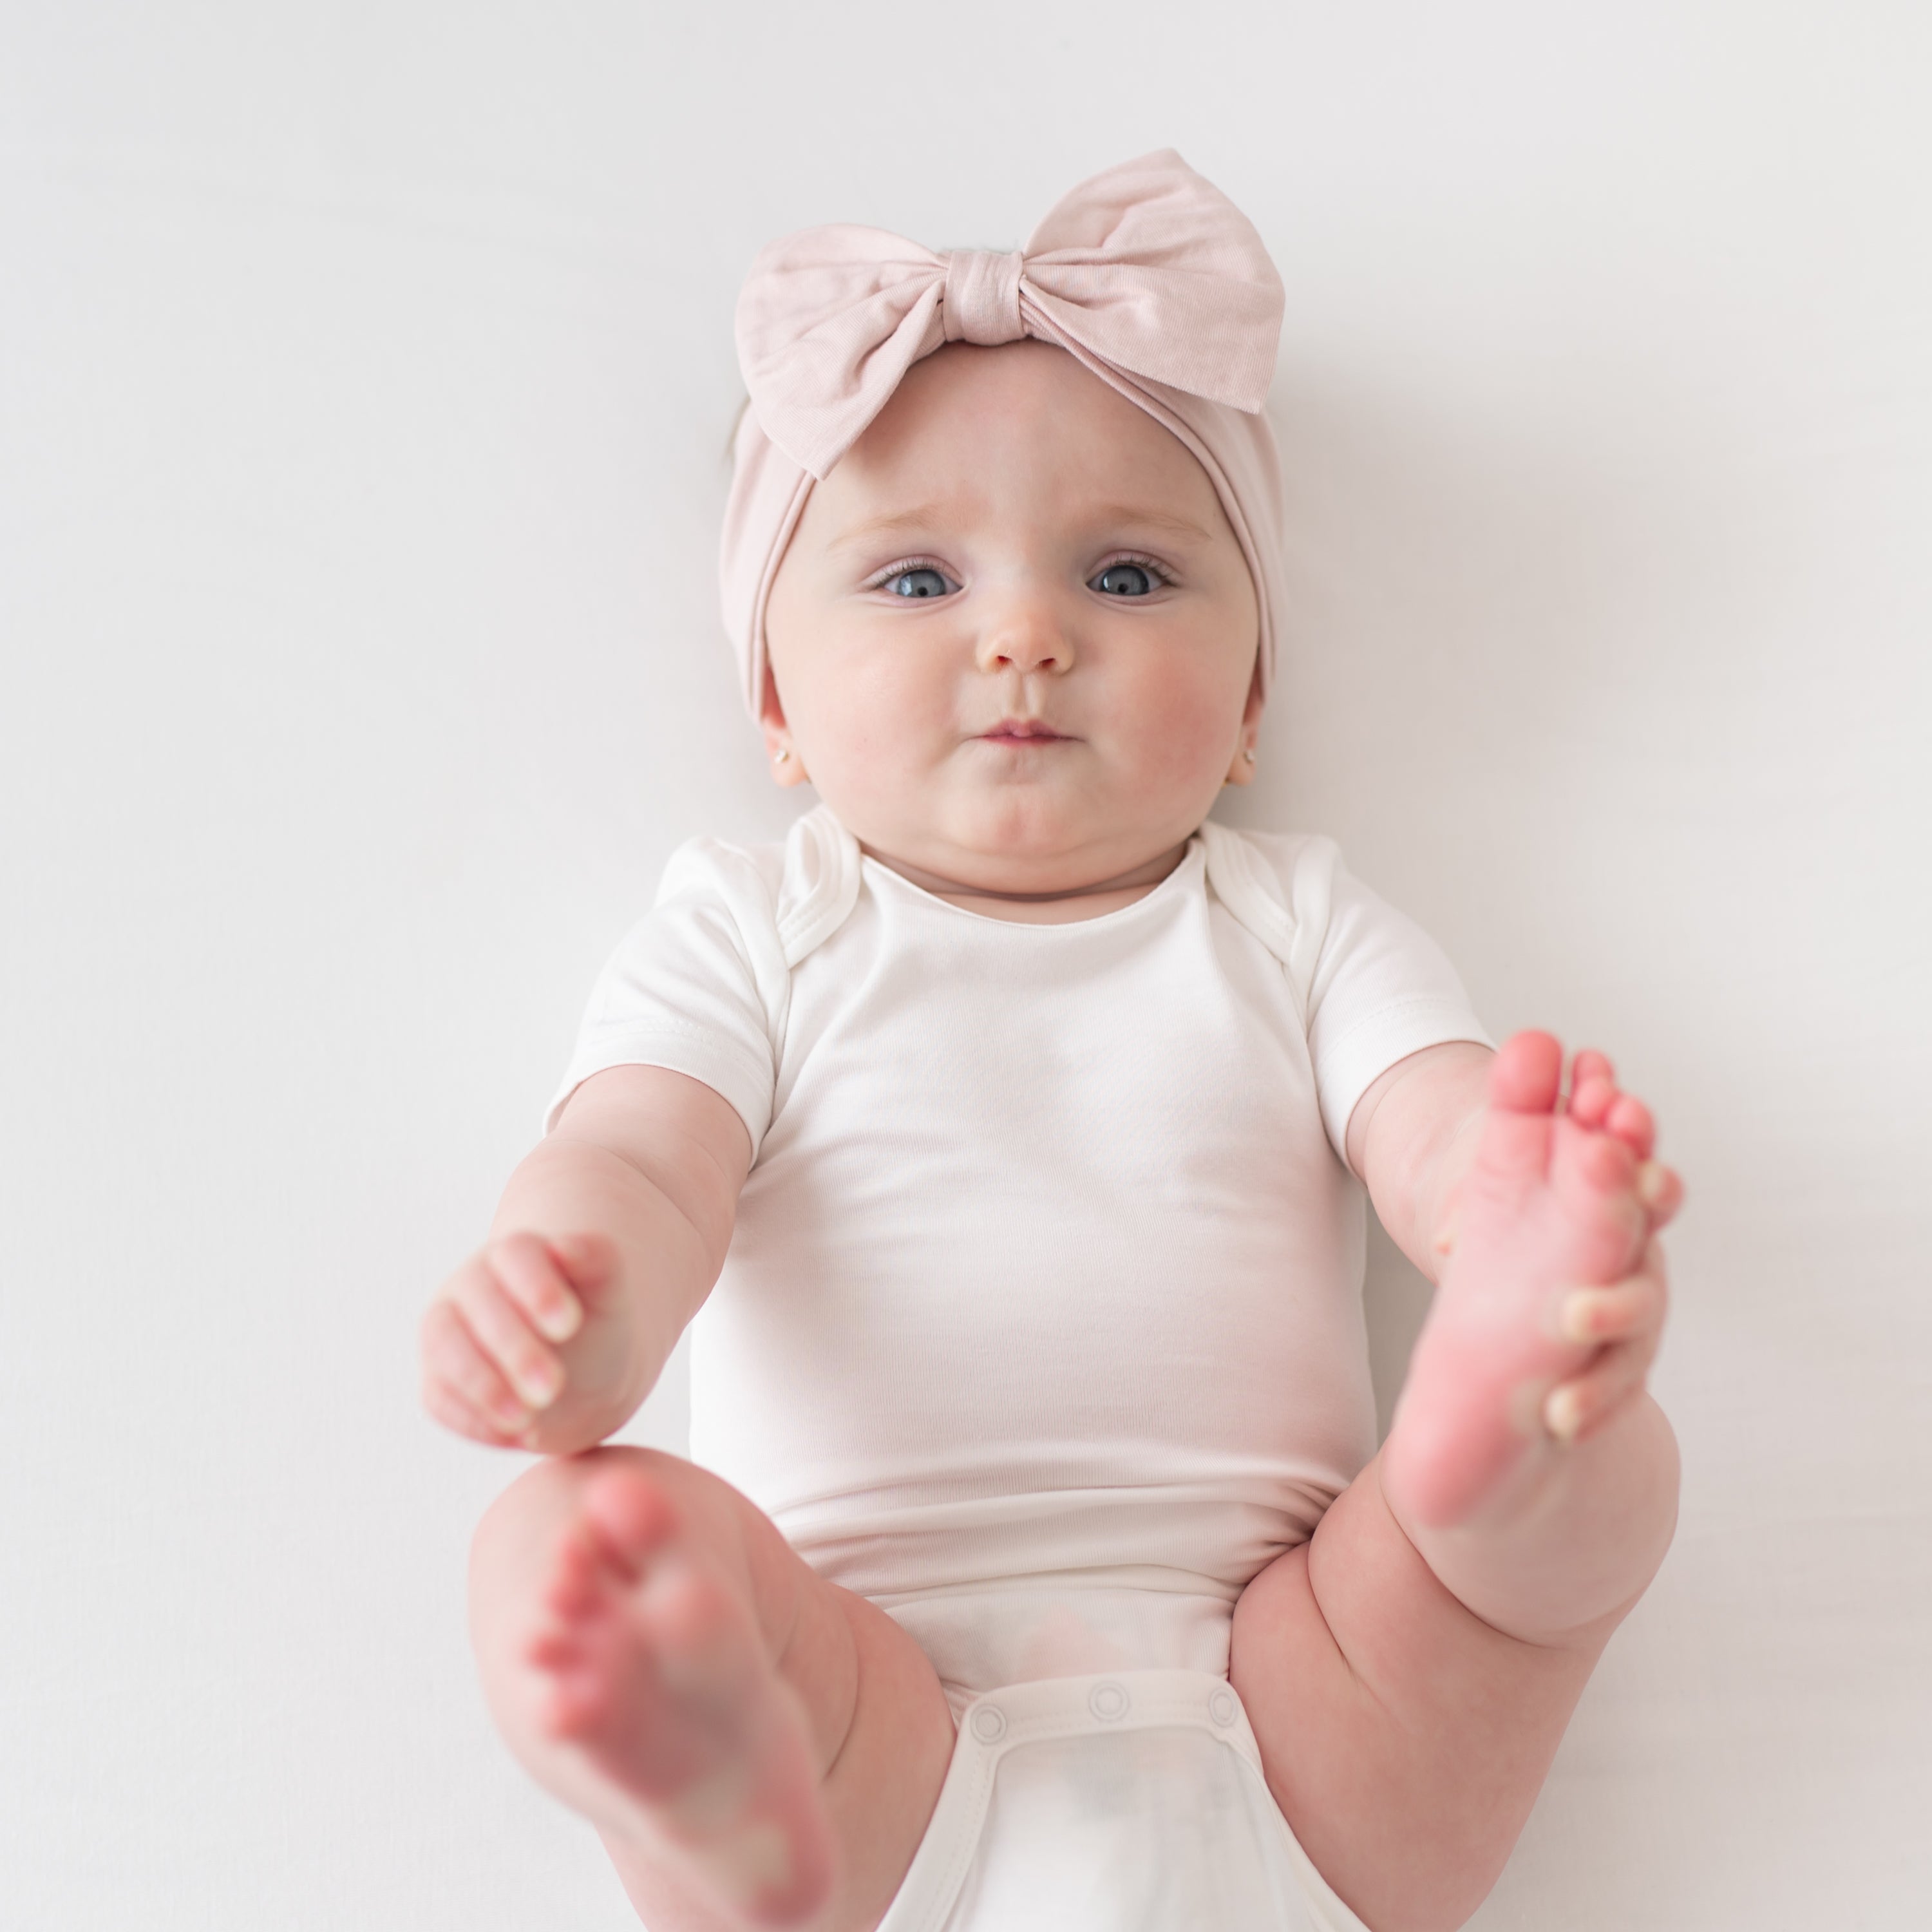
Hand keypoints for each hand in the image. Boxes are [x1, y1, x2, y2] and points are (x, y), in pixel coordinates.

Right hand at [420, 1231, 633, 1449]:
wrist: (587, 1378)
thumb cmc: (596, 1325)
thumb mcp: (610, 1294)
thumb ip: (597, 1260)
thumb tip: (563, 1248)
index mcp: (518, 1253)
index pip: (515, 1255)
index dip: (537, 1288)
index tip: (569, 1325)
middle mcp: (474, 1285)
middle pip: (478, 1302)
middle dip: (515, 1348)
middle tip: (553, 1387)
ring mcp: (448, 1330)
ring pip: (444, 1345)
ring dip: (483, 1385)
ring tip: (527, 1419)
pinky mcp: (439, 1378)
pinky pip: (438, 1396)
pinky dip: (472, 1418)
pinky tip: (514, 1434)